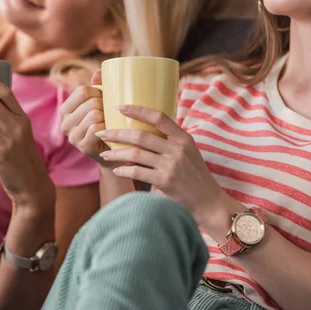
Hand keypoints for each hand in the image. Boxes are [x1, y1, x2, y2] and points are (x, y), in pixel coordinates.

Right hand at [60, 70, 110, 165]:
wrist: (113, 153)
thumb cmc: (107, 124)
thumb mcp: (101, 104)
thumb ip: (98, 87)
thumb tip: (100, 71)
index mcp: (66, 109)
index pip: (82, 91)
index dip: (98, 92)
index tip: (105, 99)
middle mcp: (65, 123)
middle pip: (90, 102)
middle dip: (105, 106)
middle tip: (110, 113)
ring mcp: (72, 136)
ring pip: (94, 115)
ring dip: (107, 118)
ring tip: (110, 123)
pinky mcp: (82, 146)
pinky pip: (96, 129)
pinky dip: (106, 128)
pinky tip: (109, 132)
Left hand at [96, 105, 225, 220]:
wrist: (209, 202)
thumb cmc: (195, 176)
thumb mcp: (188, 152)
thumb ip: (170, 140)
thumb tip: (144, 128)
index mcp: (184, 138)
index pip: (159, 117)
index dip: (137, 110)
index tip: (119, 107)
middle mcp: (178, 149)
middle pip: (141, 136)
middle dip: (117, 133)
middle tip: (101, 132)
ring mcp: (171, 165)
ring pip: (136, 154)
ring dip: (116, 153)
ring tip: (104, 154)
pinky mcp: (165, 181)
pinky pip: (138, 172)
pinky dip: (124, 170)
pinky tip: (116, 170)